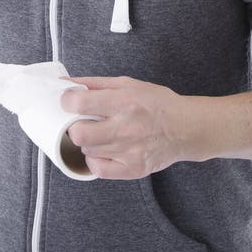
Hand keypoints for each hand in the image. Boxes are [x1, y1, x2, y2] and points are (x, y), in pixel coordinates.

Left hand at [59, 75, 183, 179]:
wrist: (186, 128)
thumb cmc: (157, 103)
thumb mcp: (127, 83)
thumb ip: (94, 83)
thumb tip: (64, 82)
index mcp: (124, 102)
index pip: (79, 104)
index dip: (67, 101)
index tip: (69, 101)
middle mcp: (126, 128)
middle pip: (79, 134)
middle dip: (73, 126)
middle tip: (81, 121)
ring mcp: (129, 152)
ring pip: (87, 151)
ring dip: (87, 141)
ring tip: (99, 133)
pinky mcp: (132, 169)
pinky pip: (98, 169)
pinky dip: (95, 160)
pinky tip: (103, 149)